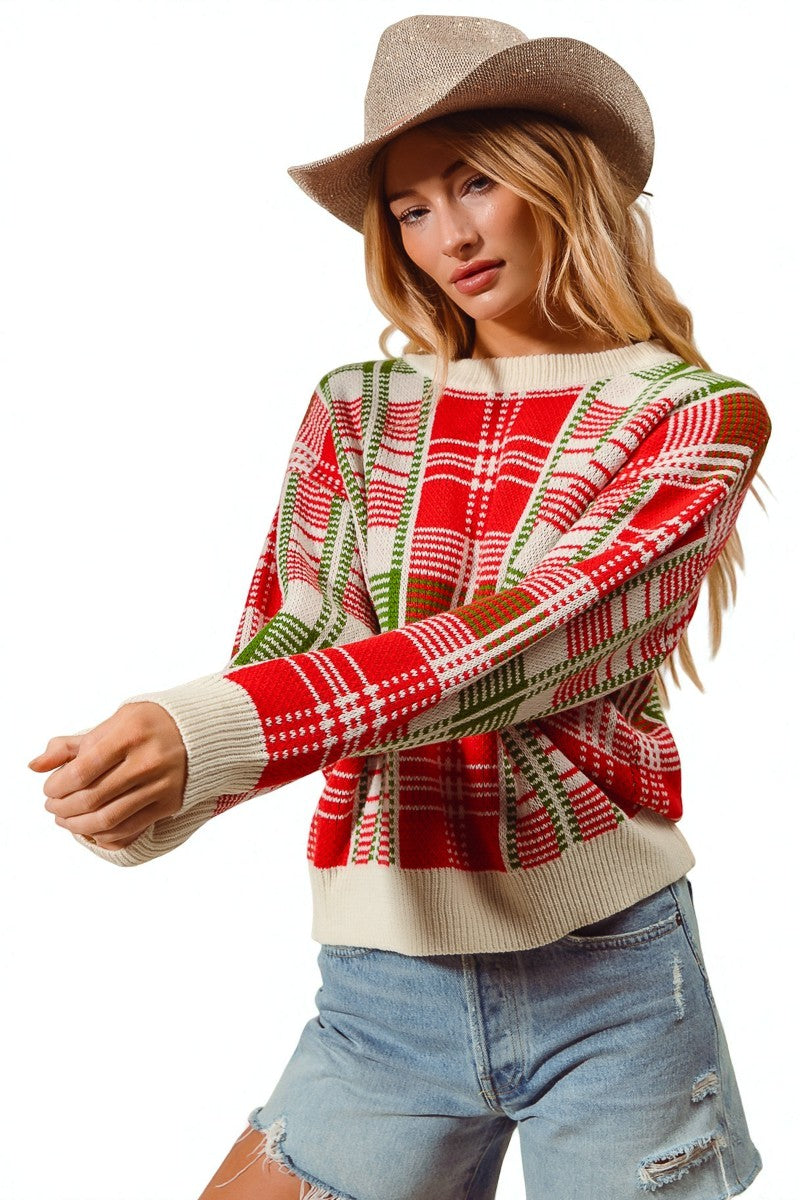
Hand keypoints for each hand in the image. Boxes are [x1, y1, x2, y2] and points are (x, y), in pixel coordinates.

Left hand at [29, 702, 187, 850]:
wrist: (198, 731)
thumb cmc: (147, 726)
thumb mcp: (111, 724)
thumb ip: (71, 745)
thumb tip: (35, 766)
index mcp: (130, 734)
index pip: (82, 771)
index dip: (57, 786)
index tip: (49, 789)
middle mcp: (148, 760)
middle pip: (92, 798)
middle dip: (63, 808)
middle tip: (53, 806)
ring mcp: (162, 784)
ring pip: (109, 819)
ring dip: (78, 826)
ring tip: (66, 820)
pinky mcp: (170, 803)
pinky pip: (129, 829)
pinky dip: (103, 834)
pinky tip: (91, 829)